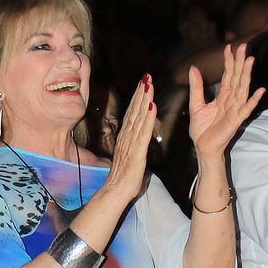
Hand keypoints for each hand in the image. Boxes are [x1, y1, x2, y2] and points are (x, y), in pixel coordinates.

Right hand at [103, 75, 156, 202]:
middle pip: (134, 110)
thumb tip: (136, 141)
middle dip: (140, 92)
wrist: (115, 191)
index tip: (142, 84)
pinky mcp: (137, 151)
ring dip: (144, 99)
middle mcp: (127, 137)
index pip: (132, 114)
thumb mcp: (129, 157)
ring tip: (149, 84)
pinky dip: (148, 118)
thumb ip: (132, 146)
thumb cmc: (123, 178)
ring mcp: (131, 143)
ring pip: (139, 117)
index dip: (137, 98)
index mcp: (126, 138)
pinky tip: (152, 106)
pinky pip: (143, 132)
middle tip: (146, 76)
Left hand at [187, 43, 264, 157]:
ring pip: (242, 89)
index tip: (229, 47)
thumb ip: (196, 87)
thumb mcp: (196, 104)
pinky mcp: (236, 120)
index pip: (227, 75)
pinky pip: (246, 109)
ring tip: (250, 60)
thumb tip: (193, 68)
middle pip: (236, 78)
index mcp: (222, 96)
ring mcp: (235, 110)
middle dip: (239, 62)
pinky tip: (261, 90)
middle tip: (243, 45)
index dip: (229, 62)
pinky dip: (253, 100)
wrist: (202, 148)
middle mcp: (231, 100)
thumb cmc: (201, 129)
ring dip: (246, 75)